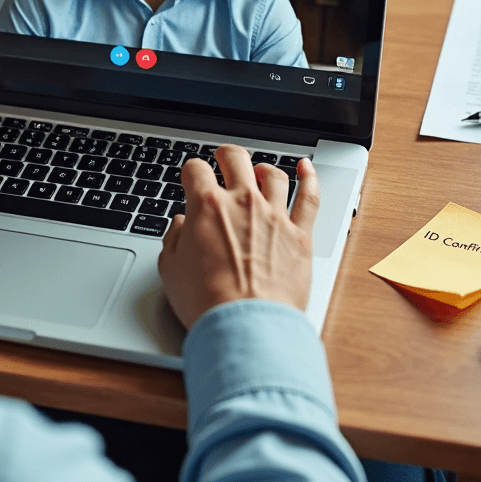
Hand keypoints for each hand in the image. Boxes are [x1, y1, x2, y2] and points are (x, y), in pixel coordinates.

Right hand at [157, 144, 320, 328]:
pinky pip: (309, 196)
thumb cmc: (207, 302)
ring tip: (259, 171)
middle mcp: (243, 203)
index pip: (195, 170)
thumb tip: (180, 226)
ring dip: (263, 168)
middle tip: (223, 159)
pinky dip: (309, 177)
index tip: (191, 179)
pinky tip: (306, 168)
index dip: (190, 172)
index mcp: (206, 206)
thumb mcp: (171, 270)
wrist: (246, 325)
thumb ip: (173, 240)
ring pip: (273, 175)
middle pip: (236, 159)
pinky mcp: (300, 235)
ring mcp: (274, 216)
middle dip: (226, 155)